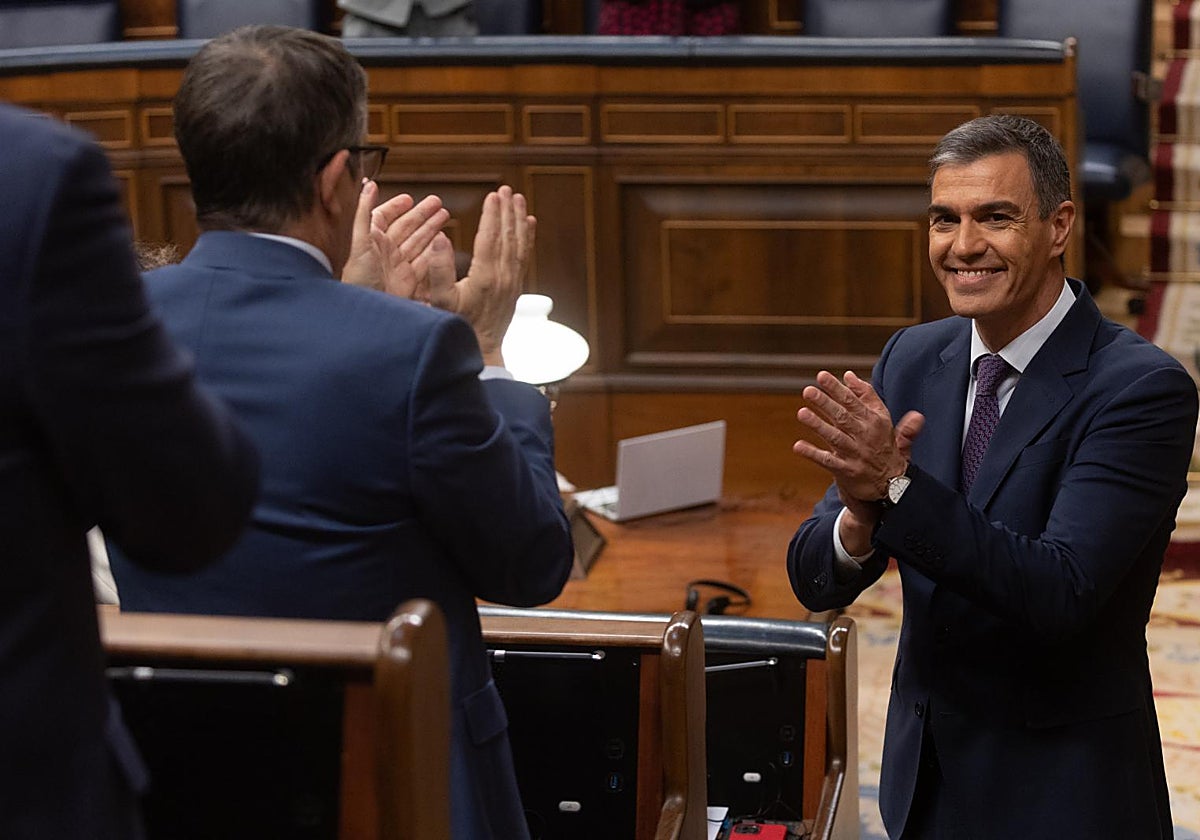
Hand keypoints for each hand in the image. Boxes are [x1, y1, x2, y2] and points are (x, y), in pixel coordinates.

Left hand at [341, 180, 448, 297]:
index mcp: (372, 240)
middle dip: (422, 214)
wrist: (367, 314)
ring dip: (431, 228)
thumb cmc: (358, 279)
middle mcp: (385, 252)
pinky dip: (434, 252)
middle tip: (438, 202)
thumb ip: (363, 212)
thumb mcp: (359, 241)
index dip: (396, 207)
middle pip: (406, 227)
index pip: (384, 217)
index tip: (409, 198)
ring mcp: (398, 267)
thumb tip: (368, 185)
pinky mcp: (409, 282)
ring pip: (418, 242)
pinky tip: (443, 242)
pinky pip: (424, 262)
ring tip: (445, 215)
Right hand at [425, 185, 534, 365]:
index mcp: (485, 277)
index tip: (493, 195)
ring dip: (519, 220)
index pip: (490, 238)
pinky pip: (524, 256)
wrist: (482, 350)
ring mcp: (512, 281)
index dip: (492, 215)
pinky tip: (529, 224)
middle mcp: (503, 276)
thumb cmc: (459, 326)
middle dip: (508, 211)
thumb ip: (439, 269)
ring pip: (519, 244)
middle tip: (508, 190)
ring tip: (519, 200)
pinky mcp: (516, 286)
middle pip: (508, 236)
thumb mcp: (441, 301)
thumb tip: (440, 238)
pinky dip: (528, 237)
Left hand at [793, 370, 922, 502]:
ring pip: (835, 437)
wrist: (893, 485)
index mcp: (875, 421)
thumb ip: (868, 396)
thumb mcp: (884, 420)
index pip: (853, 401)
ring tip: (801, 413)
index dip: (837, 388)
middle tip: (808, 391)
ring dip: (818, 425)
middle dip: (825, 403)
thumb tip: (849, 375)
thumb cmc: (884, 446)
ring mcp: (856, 454)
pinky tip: (798, 446)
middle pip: (843, 417)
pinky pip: (828, 462)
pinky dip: (813, 454)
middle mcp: (866, 436)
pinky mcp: (847, 471)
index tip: (821, 376)